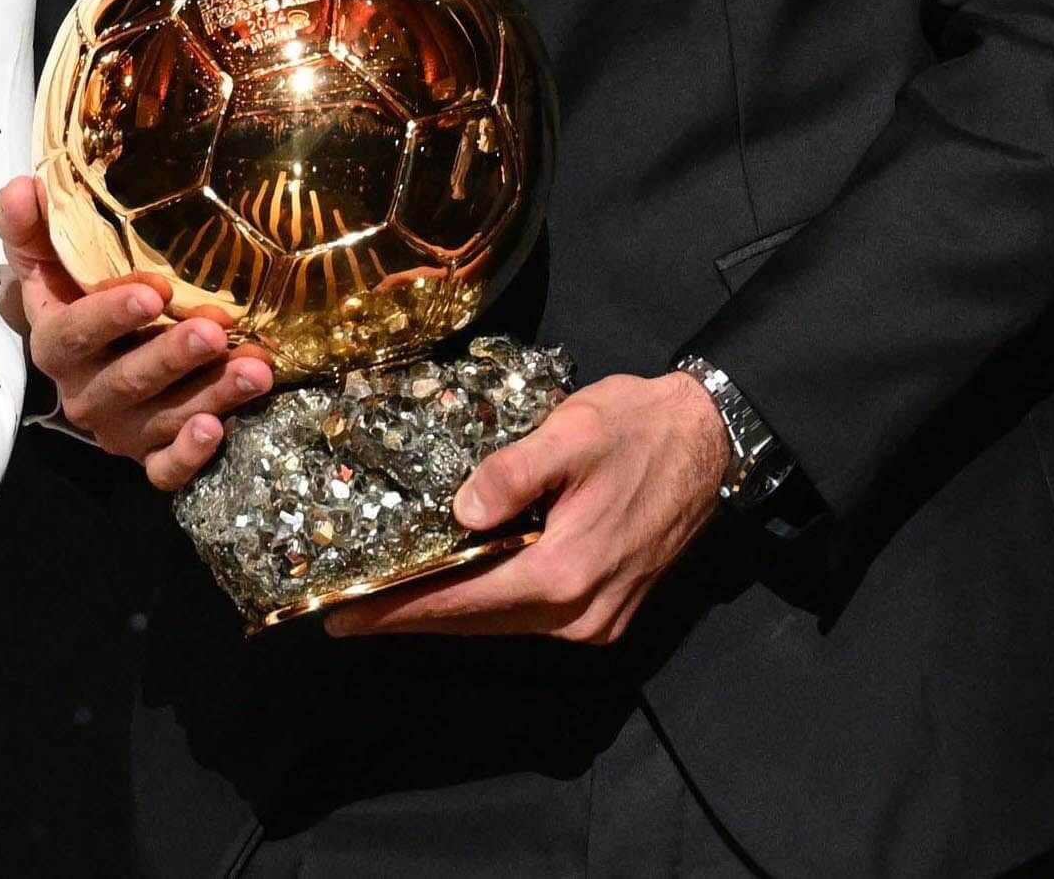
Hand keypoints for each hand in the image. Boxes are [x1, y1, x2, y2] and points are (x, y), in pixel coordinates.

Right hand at [0, 174, 273, 490]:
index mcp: (55, 342)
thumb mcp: (47, 255)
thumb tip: (25, 189)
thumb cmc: (77, 291)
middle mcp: (84, 391)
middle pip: (126, 380)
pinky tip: (219, 430)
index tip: (155, 291)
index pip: (74, 332)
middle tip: (214, 331)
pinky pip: (166, 470)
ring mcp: (120, 428)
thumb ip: (30, 225)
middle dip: (171, 357)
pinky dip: (190, 457)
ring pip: (162, 419)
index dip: (109, 315)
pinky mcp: (150, 455)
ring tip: (255, 370)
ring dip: (209, 396)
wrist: (100, 345)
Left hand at [320, 371, 732, 645]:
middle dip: (413, 617)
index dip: (401, 610)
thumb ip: (513, 473)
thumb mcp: (571, 433)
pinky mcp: (607, 611)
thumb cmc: (639, 429)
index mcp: (565, 572)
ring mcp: (597, 619)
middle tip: (347, 612)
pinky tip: (457, 586)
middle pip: (479, 623)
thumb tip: (459, 513)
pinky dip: (489, 605)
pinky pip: (531, 616)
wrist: (710, 442)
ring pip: (504, 624)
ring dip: (449, 613)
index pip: (465, 602)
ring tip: (390, 600)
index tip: (343, 618)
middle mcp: (580, 613)